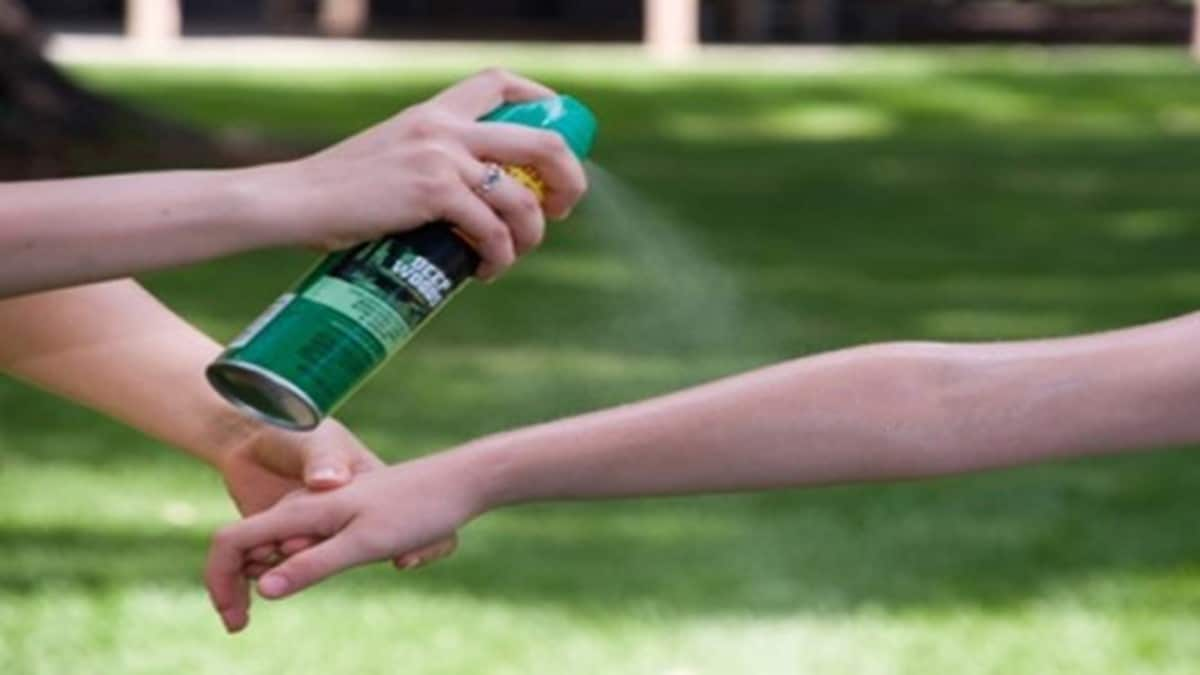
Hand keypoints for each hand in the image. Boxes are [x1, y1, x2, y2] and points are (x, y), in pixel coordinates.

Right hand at [207, 450, 482, 632]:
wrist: (457, 479)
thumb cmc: (414, 508)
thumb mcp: (364, 543)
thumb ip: (313, 564)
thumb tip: (264, 592)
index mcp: (300, 510)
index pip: (231, 542)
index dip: (220, 581)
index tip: (237, 621)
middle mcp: (303, 506)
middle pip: (248, 547)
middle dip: (246, 585)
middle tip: (281, 609)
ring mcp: (320, 509)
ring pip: (279, 547)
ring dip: (287, 573)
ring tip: (362, 562)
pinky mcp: (340, 515)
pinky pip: (307, 544)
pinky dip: (311, 562)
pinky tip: (371, 558)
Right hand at [245, 68, 588, 279]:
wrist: (294, 201)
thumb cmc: (339, 191)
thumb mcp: (391, 156)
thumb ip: (430, 161)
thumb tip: (473, 202)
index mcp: (434, 111)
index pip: (500, 83)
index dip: (544, 104)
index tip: (558, 143)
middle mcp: (443, 126)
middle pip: (542, 141)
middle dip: (569, 179)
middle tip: (561, 210)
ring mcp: (440, 157)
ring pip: (522, 198)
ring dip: (531, 236)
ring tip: (509, 258)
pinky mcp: (432, 192)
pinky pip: (491, 230)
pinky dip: (498, 257)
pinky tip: (484, 272)